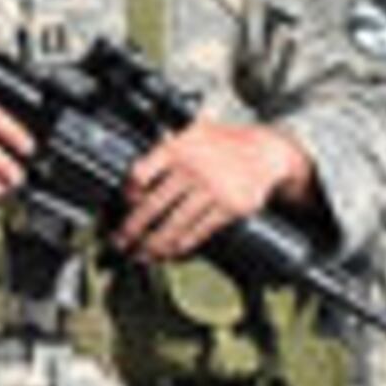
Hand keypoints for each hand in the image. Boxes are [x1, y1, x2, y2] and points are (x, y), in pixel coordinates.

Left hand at [114, 118, 308, 261]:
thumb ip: (166, 146)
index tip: (125, 205)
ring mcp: (211, 189)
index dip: (129, 192)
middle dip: (132, 228)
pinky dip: (182, 246)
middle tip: (120, 242)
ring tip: (142, 255)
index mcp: (178, 148)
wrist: (266, 151)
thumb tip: (137, 173)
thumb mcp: (193, 130)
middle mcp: (192, 169)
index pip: (141, 172)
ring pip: (174, 223)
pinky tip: (171, 253)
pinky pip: (199, 231)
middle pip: (153, 205)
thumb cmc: (225, 143)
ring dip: (154, 244)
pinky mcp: (229, 207)